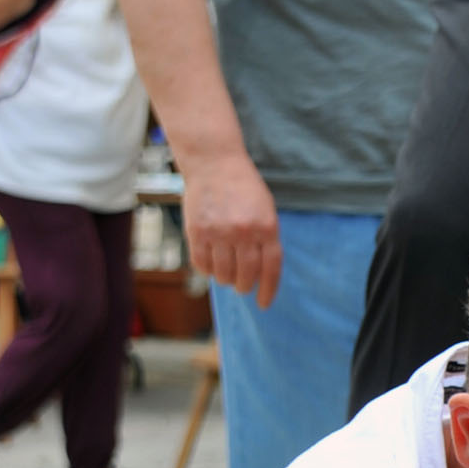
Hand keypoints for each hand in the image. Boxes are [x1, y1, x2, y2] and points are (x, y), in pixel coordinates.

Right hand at [180, 144, 282, 307]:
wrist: (215, 164)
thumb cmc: (244, 190)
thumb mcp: (266, 211)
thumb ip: (265, 240)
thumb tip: (261, 274)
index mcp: (268, 228)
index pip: (271, 269)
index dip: (268, 290)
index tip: (264, 304)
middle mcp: (244, 232)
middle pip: (246, 275)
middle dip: (244, 286)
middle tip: (241, 287)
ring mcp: (219, 232)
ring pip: (223, 273)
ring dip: (225, 279)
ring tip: (226, 274)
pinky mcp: (197, 231)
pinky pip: (201, 264)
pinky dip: (207, 270)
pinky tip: (210, 265)